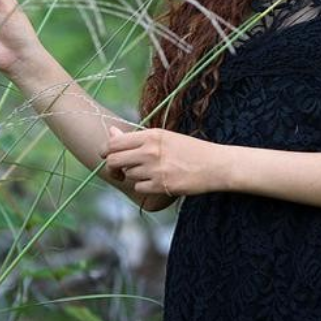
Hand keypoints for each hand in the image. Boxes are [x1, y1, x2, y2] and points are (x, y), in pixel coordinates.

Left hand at [100, 126, 224, 196]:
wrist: (214, 165)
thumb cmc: (189, 149)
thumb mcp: (164, 137)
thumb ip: (136, 137)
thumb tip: (111, 132)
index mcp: (151, 135)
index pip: (115, 143)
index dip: (106, 150)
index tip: (106, 155)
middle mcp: (150, 151)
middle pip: (114, 161)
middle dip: (112, 167)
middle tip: (118, 170)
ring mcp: (155, 170)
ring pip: (128, 174)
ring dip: (133, 174)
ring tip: (150, 170)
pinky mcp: (160, 186)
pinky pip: (139, 187)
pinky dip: (144, 186)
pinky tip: (157, 180)